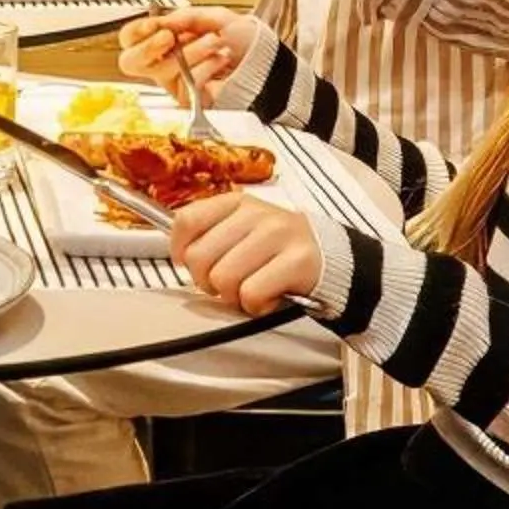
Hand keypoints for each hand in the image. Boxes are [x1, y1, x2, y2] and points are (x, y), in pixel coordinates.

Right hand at [116, 6, 265, 107]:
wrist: (265, 63)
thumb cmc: (243, 40)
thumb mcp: (215, 17)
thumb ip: (186, 16)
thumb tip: (163, 21)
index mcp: (164, 38)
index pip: (131, 37)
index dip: (138, 30)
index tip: (157, 24)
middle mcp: (164, 61)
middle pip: (130, 61)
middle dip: (147, 47)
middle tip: (167, 38)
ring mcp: (175, 81)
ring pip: (163, 69)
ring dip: (191, 51)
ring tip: (213, 43)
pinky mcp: (188, 98)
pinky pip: (184, 83)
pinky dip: (204, 68)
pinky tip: (218, 61)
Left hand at [170, 192, 319, 315]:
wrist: (329, 258)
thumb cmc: (278, 248)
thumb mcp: (242, 229)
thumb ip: (210, 234)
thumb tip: (178, 253)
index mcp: (237, 203)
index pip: (187, 220)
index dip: (180, 250)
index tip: (188, 264)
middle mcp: (256, 214)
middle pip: (200, 256)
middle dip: (207, 280)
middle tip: (226, 283)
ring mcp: (278, 235)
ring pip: (223, 277)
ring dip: (233, 295)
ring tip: (250, 288)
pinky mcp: (297, 261)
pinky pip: (252, 293)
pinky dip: (256, 304)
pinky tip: (268, 296)